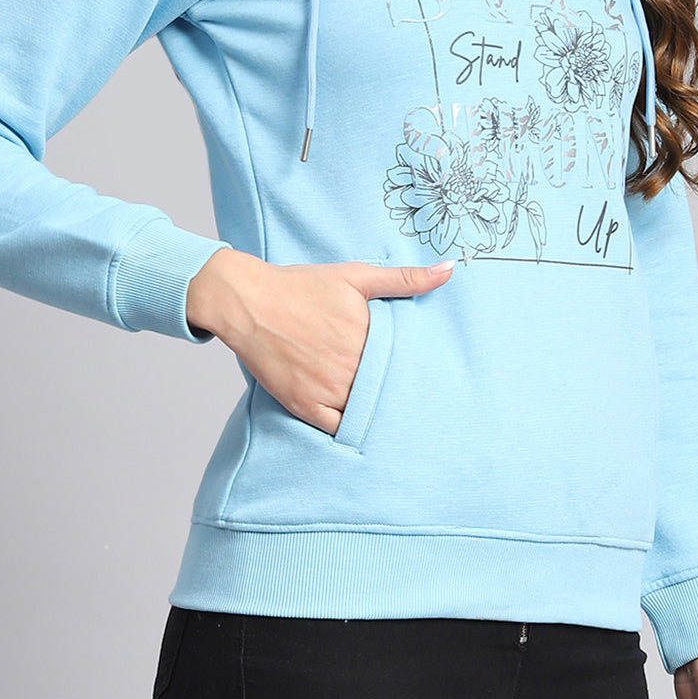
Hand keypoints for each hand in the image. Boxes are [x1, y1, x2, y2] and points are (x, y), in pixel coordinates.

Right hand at [187, 248, 454, 434]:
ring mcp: (326, 389)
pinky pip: (338, 428)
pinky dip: (351, 427)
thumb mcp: (356, 275)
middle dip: (398, 390)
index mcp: (367, 336)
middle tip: (417, 399)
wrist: (248, 301)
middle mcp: (349, 367)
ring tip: (393, 412)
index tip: (427, 372)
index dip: (416, 368)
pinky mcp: (304, 405)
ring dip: (377, 409)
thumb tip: (450, 270)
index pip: (406, 363)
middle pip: (387, 389)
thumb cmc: (302, 285)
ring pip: (366, 411)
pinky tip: (359, 420)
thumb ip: (404, 278)